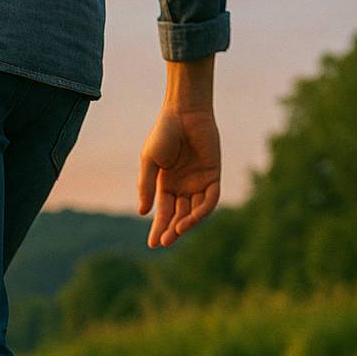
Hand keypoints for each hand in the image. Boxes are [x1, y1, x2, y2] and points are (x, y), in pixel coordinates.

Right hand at [137, 105, 220, 248]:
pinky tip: (191, 219)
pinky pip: (210, 199)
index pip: (164, 212)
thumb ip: (147, 186)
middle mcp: (183, 186)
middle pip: (178, 214)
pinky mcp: (213, 175)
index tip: (153, 245)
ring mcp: (199, 181)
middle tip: (165, 242)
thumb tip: (143, 212)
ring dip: (187, 223)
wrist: (184, 111)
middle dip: (172, 229)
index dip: (159, 228)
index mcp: (166, 184)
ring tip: (177, 231)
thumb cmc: (164, 132)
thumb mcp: (149, 161)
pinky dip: (201, 211)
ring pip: (195, 211)